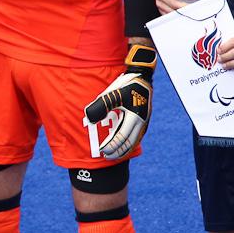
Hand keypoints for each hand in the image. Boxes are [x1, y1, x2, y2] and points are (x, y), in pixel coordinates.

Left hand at [84, 44, 157, 159]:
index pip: (121, 137)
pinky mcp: (144, 119)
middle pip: (129, 143)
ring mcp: (144, 121)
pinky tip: (123, 145)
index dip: (111, 146)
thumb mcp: (112, 92)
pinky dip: (130, 144)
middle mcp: (141, 121)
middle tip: (106, 156)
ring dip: (124, 149)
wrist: (143, 76)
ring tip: (114, 154)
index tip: (102, 150)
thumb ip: (100, 105)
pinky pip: (137, 136)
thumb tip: (89, 117)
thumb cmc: (126, 83)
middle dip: (117, 151)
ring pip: (134, 141)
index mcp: (134, 116)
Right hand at [155, 0, 197, 14]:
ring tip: (188, 10)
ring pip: (170, 10)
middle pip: (173, 3)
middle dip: (184, 6)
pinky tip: (180, 13)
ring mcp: (158, 1)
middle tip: (193, 6)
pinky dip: (174, 14)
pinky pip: (166, 13)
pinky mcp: (159, 6)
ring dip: (180, 11)